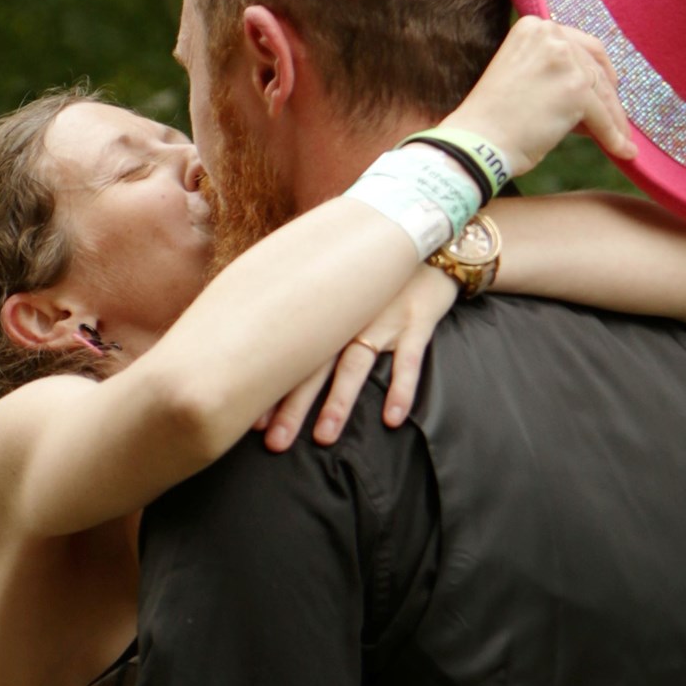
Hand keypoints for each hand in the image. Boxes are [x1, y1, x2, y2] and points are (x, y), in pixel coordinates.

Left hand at [257, 266, 458, 450]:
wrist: (432, 243)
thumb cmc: (383, 270)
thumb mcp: (346, 281)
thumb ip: (321, 307)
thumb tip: (285, 337)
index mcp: (329, 313)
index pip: (292, 355)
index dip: (272, 389)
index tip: (252, 423)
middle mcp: (349, 319)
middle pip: (314, 368)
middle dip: (293, 407)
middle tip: (274, 443)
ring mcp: (382, 320)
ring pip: (355, 366)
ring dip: (339, 403)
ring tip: (324, 438)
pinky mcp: (416, 322)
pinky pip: (408, 360)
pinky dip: (401, 389)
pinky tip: (393, 418)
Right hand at [441, 15, 635, 175]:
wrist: (477, 142)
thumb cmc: (493, 119)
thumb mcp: (521, 75)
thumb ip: (554, 70)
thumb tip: (596, 90)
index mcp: (533, 26)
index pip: (579, 46)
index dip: (595, 71)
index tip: (605, 90)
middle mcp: (550, 34)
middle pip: (595, 67)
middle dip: (608, 98)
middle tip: (615, 122)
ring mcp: (564, 60)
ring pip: (603, 93)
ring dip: (613, 120)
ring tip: (619, 142)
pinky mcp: (576, 89)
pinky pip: (603, 117)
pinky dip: (613, 137)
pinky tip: (622, 151)